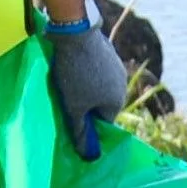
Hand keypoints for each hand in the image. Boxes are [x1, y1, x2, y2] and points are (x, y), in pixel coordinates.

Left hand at [46, 27, 127, 161]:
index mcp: (117, 101)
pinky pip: (96, 70)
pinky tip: (70, 68)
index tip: (70, 118)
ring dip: (84, 88)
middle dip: (84, 105)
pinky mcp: (107, 52)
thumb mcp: (73, 107)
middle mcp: (122, 85)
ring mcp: (116, 66)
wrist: (76, 32)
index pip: (103, 123)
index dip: (86, 123)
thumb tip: (87, 155)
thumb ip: (80, 131)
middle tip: (65, 101)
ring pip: (98, 86)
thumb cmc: (75, 75)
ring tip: (66, 83)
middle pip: (101, 104)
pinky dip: (85, 72)